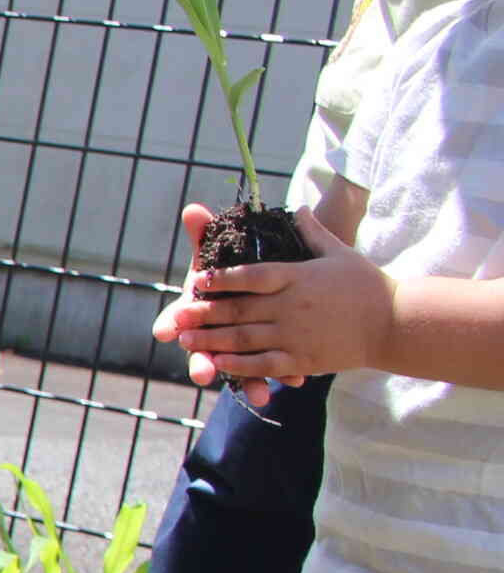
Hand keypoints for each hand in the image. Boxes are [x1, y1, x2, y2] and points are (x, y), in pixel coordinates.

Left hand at [155, 202, 389, 397]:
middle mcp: (291, 306)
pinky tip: (217, 363)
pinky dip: (237, 364)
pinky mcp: (303, 359)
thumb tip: (298, 207)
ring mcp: (296, 335)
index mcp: (297, 277)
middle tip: (177, 315)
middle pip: (237, 309)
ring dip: (211, 340)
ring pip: (244, 338)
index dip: (221, 277)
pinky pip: (263, 363)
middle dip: (203, 313)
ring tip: (186, 340)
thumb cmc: (366, 283)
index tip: (198, 280)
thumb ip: (312, 232)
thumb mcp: (338, 252)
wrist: (395, 322)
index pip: (250, 274)